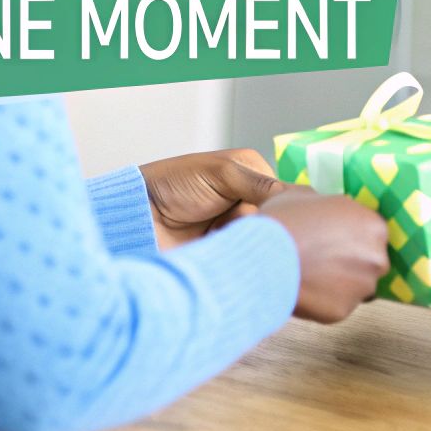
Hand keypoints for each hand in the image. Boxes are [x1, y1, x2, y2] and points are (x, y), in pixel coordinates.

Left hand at [139, 148, 286, 249]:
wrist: (139, 217)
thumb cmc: (173, 185)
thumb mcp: (220, 173)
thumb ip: (258, 183)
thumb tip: (292, 198)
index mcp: (250, 174)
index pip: (283, 193)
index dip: (276, 205)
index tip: (261, 212)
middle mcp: (248, 201)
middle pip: (275, 219)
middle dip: (259, 224)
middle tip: (229, 224)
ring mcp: (238, 229)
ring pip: (263, 240)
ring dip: (246, 241)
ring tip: (219, 237)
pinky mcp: (228, 253)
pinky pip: (248, 258)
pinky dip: (239, 256)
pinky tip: (222, 252)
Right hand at [260, 190, 388, 322]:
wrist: (262, 256)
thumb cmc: (283, 220)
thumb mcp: (304, 196)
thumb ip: (325, 204)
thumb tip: (321, 207)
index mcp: (373, 225)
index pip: (371, 234)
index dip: (350, 238)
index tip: (331, 242)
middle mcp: (376, 257)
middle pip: (368, 263)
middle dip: (349, 263)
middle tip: (321, 261)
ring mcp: (362, 286)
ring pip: (355, 288)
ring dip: (338, 284)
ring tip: (308, 276)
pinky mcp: (344, 310)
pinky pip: (336, 306)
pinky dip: (322, 302)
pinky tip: (303, 290)